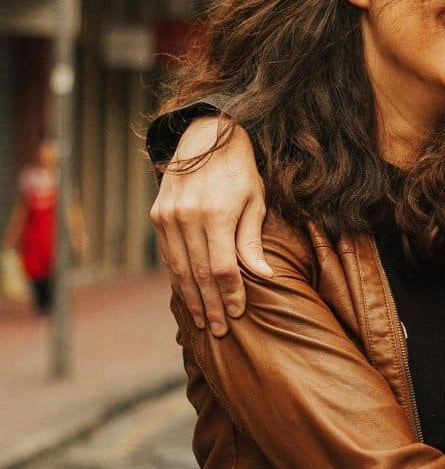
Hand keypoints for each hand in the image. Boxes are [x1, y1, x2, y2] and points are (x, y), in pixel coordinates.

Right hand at [150, 116, 269, 335]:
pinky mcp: (157, 216)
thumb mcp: (255, 201)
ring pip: (179, 269)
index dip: (230, 294)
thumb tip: (263, 276)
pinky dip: (178, 279)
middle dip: (210, 305)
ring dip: (191, 299)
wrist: (205, 137)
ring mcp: (167, 217)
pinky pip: (168, 256)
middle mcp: (186, 218)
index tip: (238, 313)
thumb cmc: (240, 171)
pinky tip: (188, 296)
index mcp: (216, 214)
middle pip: (199, 274)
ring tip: (203, 321)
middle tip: (219, 331)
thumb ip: (252, 241)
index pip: (222, 268)